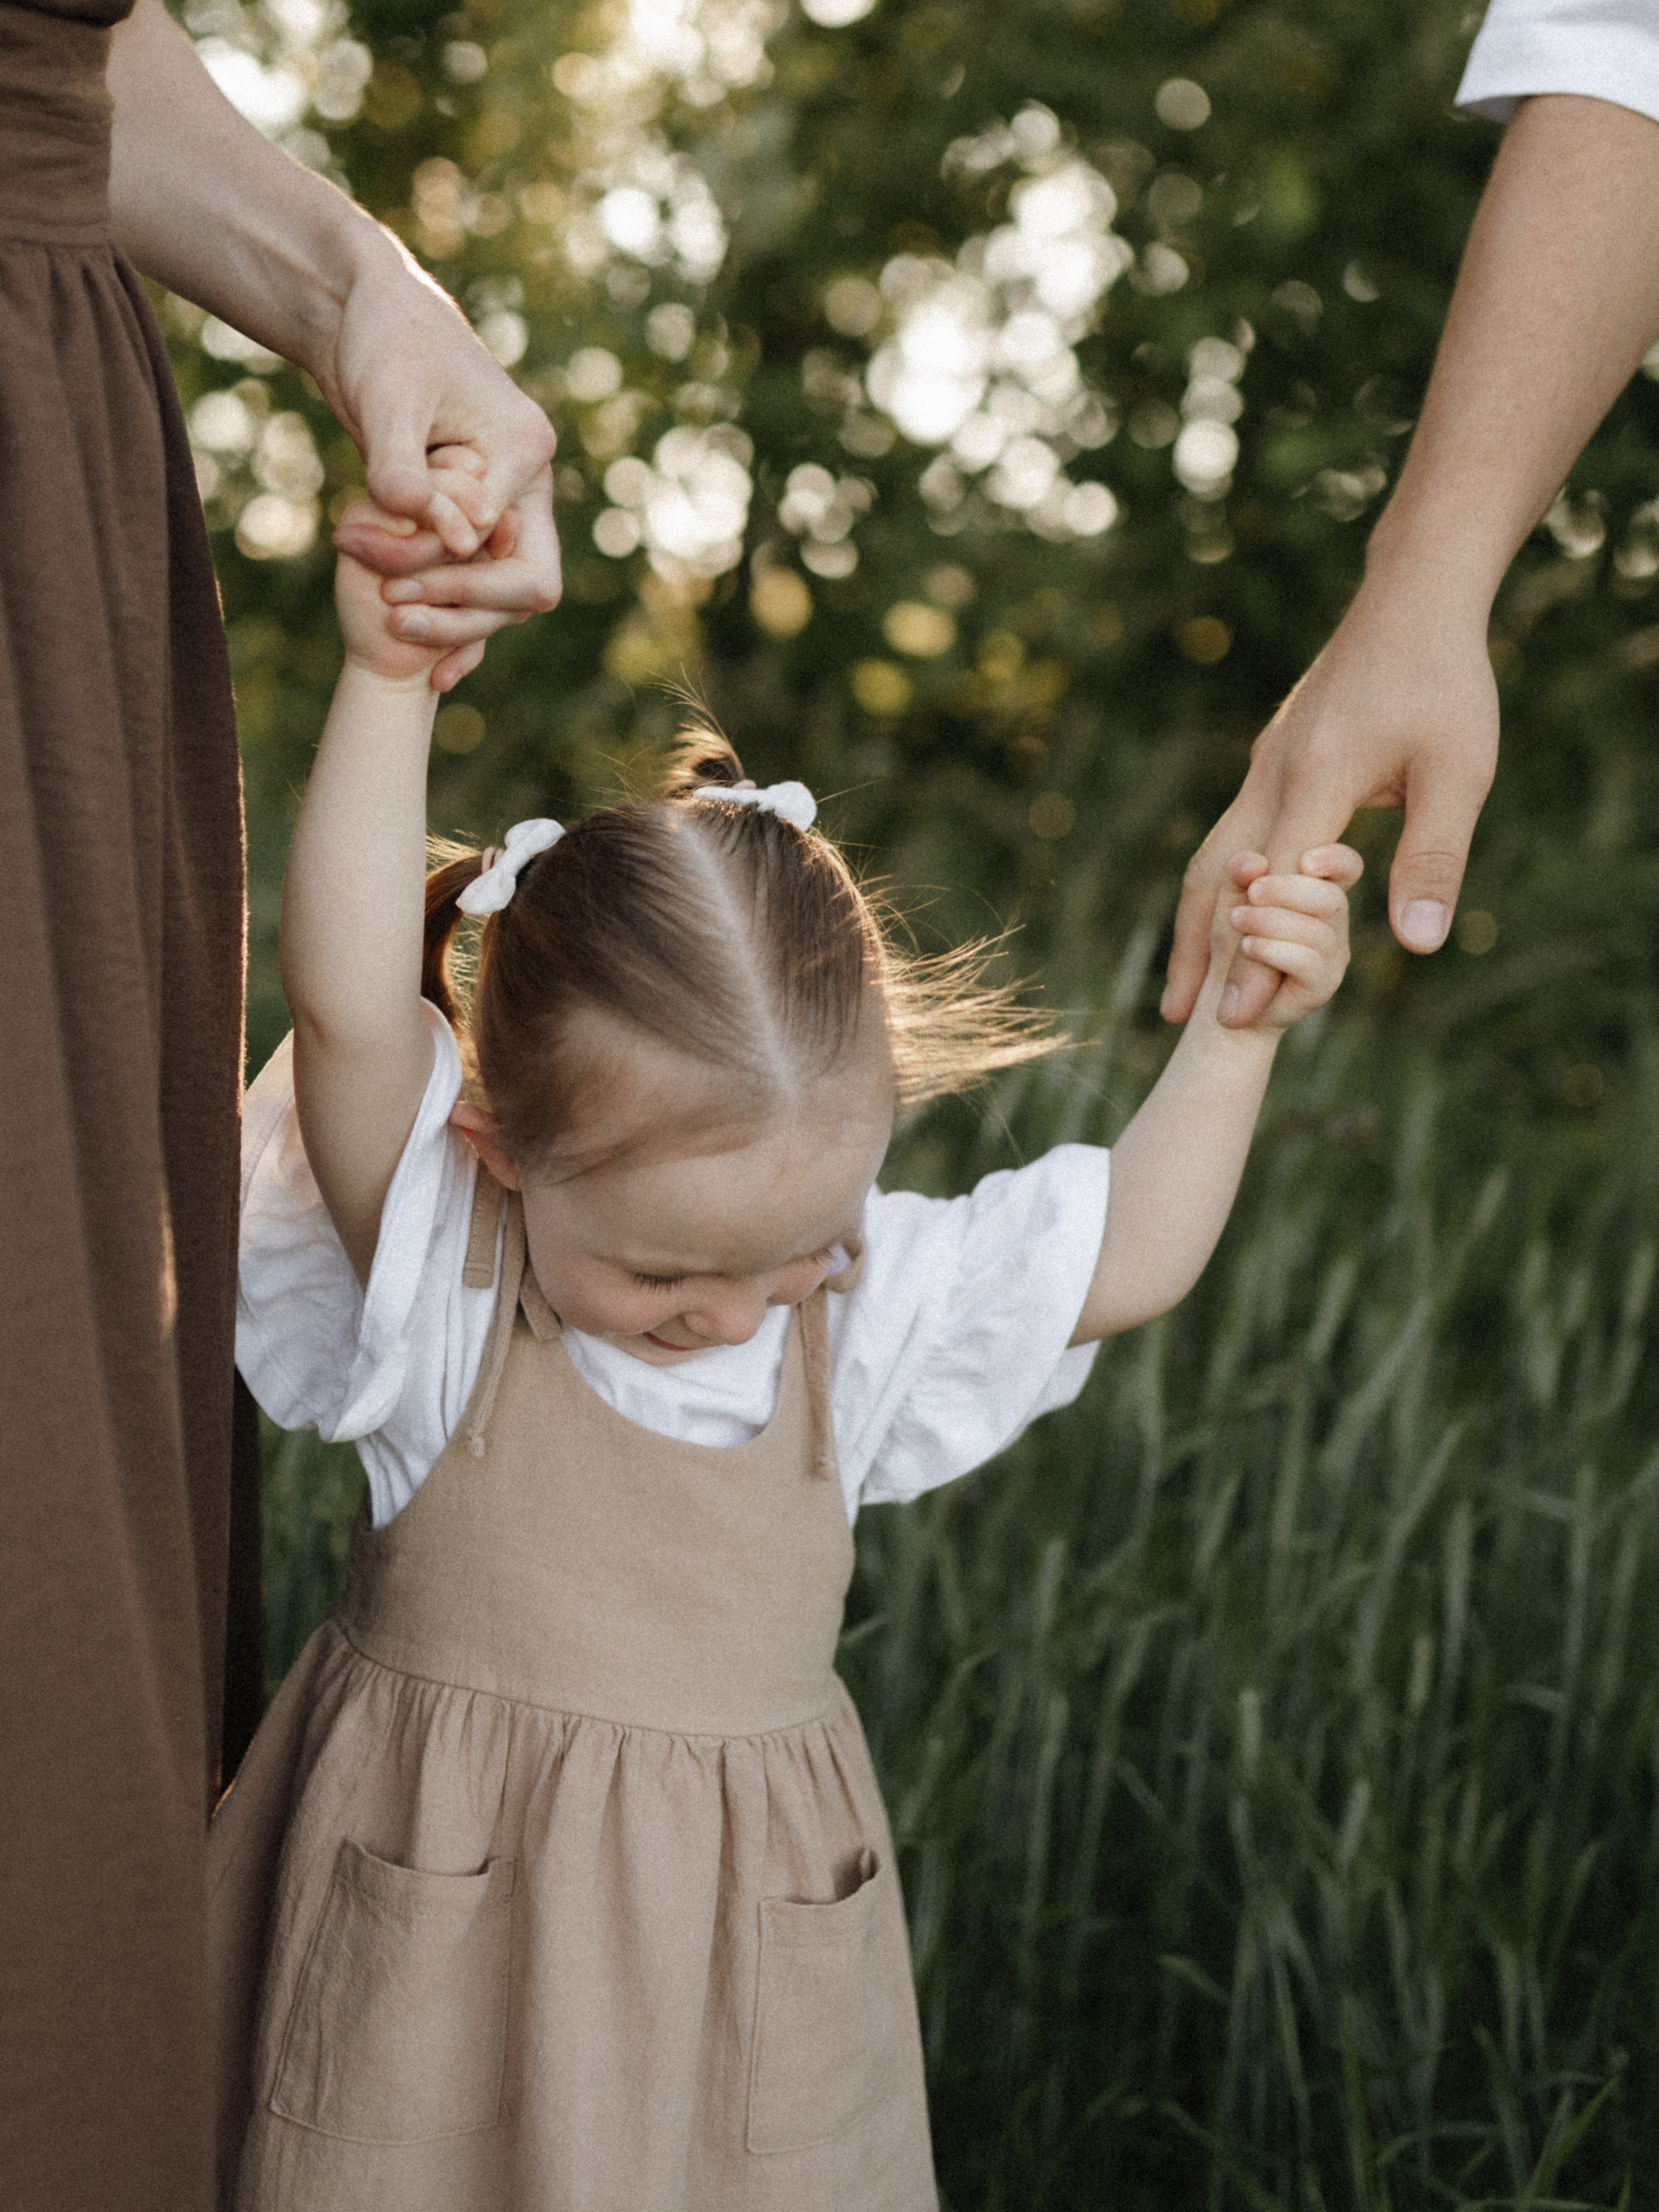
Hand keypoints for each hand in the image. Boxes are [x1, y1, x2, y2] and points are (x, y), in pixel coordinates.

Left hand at [317, 257, 561, 671]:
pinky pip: (484, 585)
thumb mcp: (384, 400)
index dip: (449, 576)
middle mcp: (527, 483)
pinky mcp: (476, 516)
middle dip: (462, 607)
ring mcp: (506, 502)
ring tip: (387, 625)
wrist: (369, 315)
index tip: (383, 583)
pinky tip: (434, 672)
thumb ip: (397, 463)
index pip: (508, 548)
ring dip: (454, 618)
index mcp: (523, 450)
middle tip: (392, 615)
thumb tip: (409, 513)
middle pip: (526, 584)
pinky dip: (460, 623)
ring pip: (507, 594)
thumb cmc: (382, 343)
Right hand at [1163, 580, 1498, 1027]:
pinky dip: (1222, 883)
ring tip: (1189, 979)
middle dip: (1193, 950)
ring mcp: (1266, 765)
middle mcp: (1273, 776)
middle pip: (1214, 876)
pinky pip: (1234, 831)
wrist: (1412, 597)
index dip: (1253, 956)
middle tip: (1177, 1016)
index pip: (1273, 889)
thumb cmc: (1445, 682)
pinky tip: (1230, 910)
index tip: (1239, 1017)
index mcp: (1315, 781)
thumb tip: (1416, 946)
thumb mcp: (1460, 773)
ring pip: (1215, 853)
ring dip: (1198, 920)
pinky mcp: (1274, 757)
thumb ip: (1433, 858)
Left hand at [1207, 844, 1362, 1034]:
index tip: (1304, 862)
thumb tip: (1254, 862)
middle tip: (1253, 891)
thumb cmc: (1232, 938)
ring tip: (1238, 920)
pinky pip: (1307, 962)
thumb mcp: (1231, 897)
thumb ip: (1240, 874)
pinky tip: (1248, 946)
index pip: (1347, 867)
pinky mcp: (1322, 985)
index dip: (1335, 860)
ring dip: (1272, 922)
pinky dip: (1273, 950)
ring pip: (1318, 932)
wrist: (1225, 997)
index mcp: (1319, 890)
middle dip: (1288, 891)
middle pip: (1331, 898)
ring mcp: (1332, 954)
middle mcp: (1333, 922)